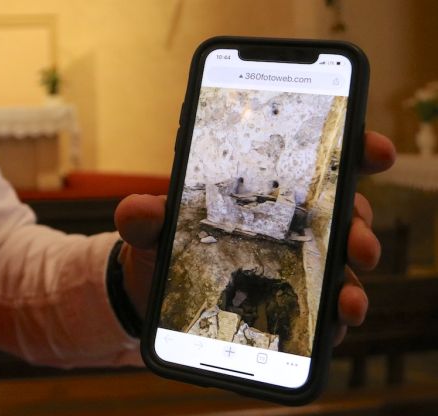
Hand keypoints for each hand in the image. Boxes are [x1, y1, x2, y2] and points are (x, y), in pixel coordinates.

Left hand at [114, 131, 395, 344]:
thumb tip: (136, 212)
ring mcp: (294, 265)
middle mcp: (288, 225)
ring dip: (353, 281)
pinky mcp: (291, 305)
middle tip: (357, 242)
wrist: (151, 294)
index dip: (353, 149)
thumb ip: (143, 217)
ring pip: (341, 266)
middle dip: (359, 225)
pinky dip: (334, 317)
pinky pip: (323, 309)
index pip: (318, 163)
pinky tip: (334, 324)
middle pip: (342, 215)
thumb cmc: (161, 248)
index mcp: (263, 192)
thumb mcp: (149, 229)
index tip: (374, 150)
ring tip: (346, 298)